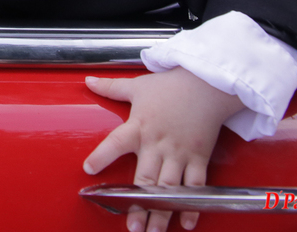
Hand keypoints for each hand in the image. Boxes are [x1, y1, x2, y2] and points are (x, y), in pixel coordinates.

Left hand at [83, 68, 245, 231]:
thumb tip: (88, 80)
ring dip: (161, 211)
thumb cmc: (171, 85)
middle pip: (144, 179)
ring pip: (168, 189)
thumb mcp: (137, 85)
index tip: (88, 170)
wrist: (208, 83)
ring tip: (152, 231)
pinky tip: (185, 221)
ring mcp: (179, 153)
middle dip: (137, 204)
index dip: (101, 156)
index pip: (114, 143)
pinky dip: (191, 204)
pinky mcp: (199, 157)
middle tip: (131, 226)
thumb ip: (111, 87)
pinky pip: (195, 185)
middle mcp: (158, 143)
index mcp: (139, 126)